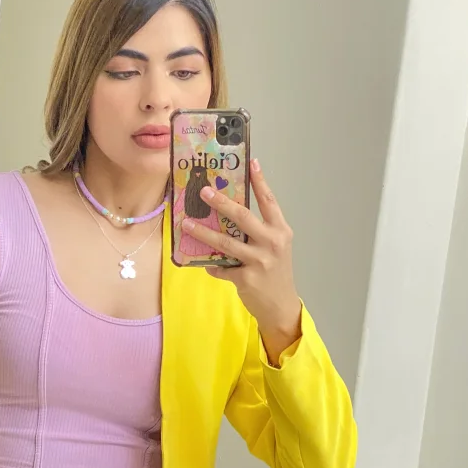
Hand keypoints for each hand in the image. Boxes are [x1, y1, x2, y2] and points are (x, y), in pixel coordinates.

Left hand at [183, 159, 301, 364]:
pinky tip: (202, 263)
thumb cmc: (274, 272)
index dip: (260, 181)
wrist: (280, 305)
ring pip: (226, 242)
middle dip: (221, 202)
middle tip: (203, 192)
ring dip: (203, 232)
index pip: (269, 201)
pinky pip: (221, 268)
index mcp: (280, 231)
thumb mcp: (275, 247)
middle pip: (243, 217)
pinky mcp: (246, 279)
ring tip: (187, 224)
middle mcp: (272, 243)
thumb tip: (230, 212)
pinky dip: (211, 265)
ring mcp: (259, 261)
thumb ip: (259, 230)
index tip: (251, 162)